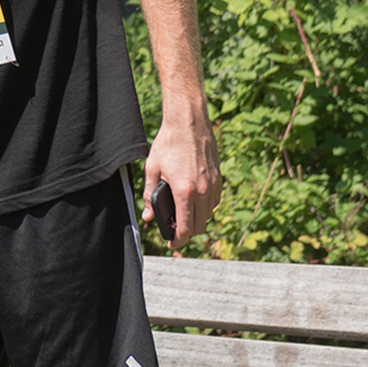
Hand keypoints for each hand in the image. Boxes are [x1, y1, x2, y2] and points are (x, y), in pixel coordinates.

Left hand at [142, 114, 221, 248]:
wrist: (188, 122)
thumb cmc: (168, 143)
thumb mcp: (153, 169)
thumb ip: (150, 195)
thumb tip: (149, 215)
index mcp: (184, 191)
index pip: (186, 227)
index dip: (179, 239)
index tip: (172, 243)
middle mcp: (202, 191)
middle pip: (200, 225)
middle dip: (188, 232)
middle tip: (175, 230)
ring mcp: (213, 185)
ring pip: (209, 214)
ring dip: (197, 219)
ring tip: (183, 215)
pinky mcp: (218, 178)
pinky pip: (214, 201)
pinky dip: (205, 207)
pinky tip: (193, 201)